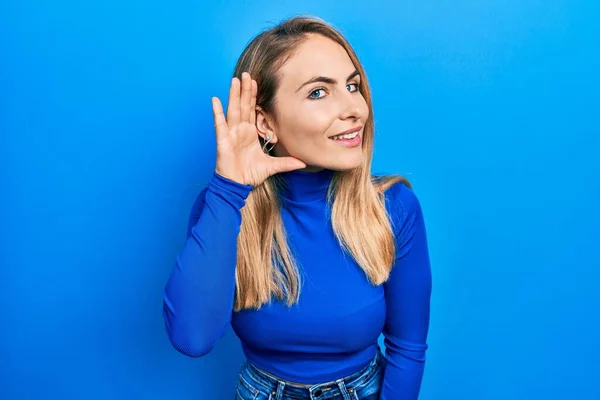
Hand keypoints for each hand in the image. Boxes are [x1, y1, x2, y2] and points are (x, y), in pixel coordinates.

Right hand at [211, 72, 306, 186]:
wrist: (237, 186)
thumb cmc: (250, 175)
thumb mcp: (272, 167)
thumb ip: (287, 163)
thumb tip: (303, 163)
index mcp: (250, 133)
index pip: (252, 110)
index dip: (254, 96)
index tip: (257, 82)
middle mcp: (240, 131)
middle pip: (243, 106)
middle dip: (245, 90)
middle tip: (247, 74)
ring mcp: (231, 134)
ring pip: (232, 110)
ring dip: (233, 95)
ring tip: (235, 80)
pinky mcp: (223, 141)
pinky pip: (220, 125)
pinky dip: (217, 113)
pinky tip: (215, 100)